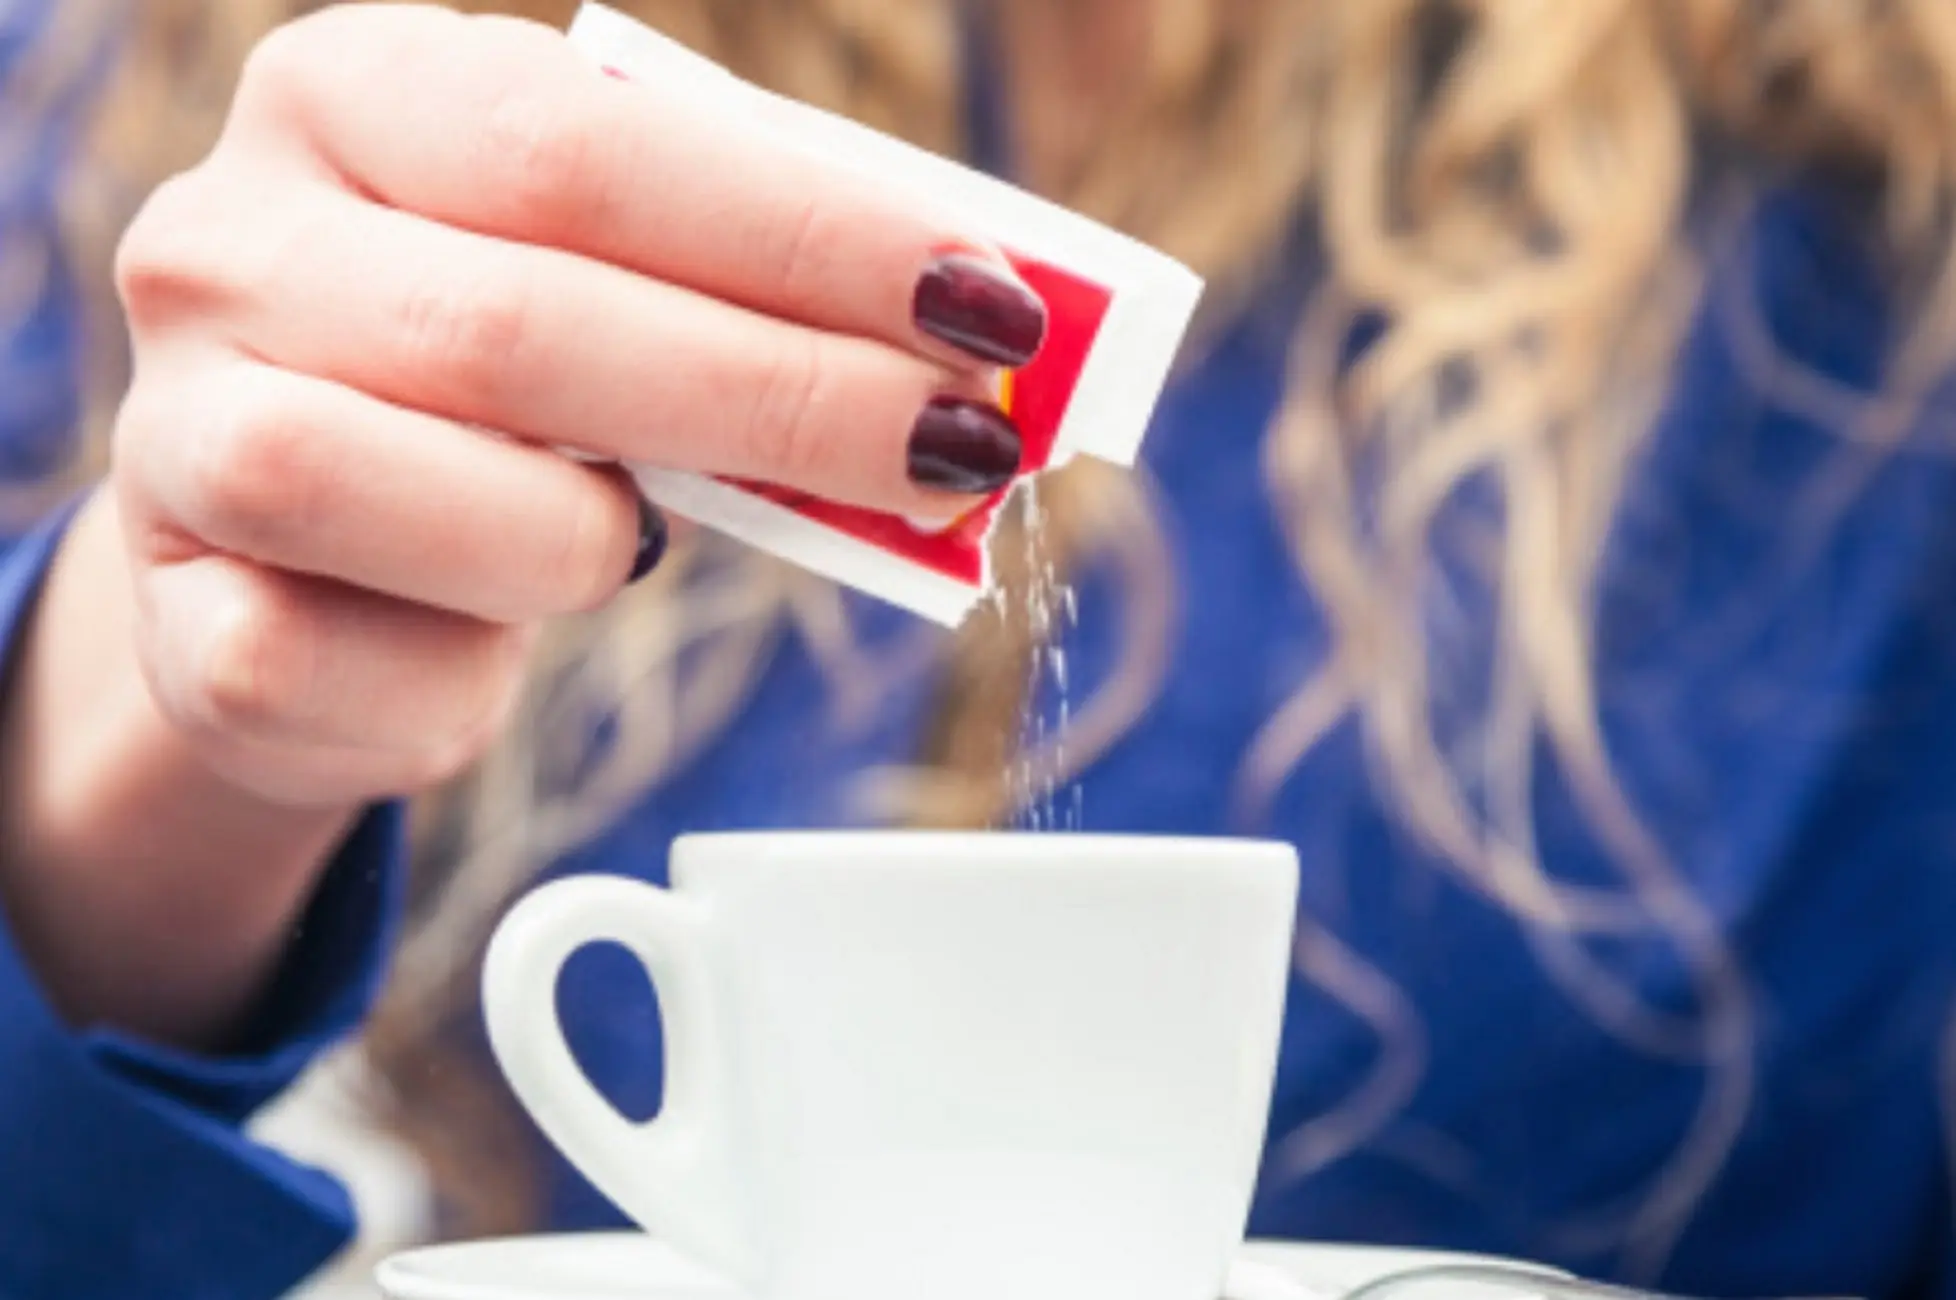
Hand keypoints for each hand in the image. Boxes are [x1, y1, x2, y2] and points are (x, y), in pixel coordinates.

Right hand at [110, 2, 1043, 808]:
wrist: (294, 539)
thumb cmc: (494, 382)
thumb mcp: (611, 281)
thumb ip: (752, 285)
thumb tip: (980, 341)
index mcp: (348, 97)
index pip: (582, 144)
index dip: (804, 236)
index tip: (984, 310)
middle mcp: (227, 245)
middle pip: (520, 326)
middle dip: (784, 400)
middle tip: (960, 448)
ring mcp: (171, 431)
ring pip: (401, 496)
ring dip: (582, 543)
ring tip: (638, 543)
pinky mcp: (172, 622)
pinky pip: (328, 673)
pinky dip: (459, 684)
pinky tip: (493, 649)